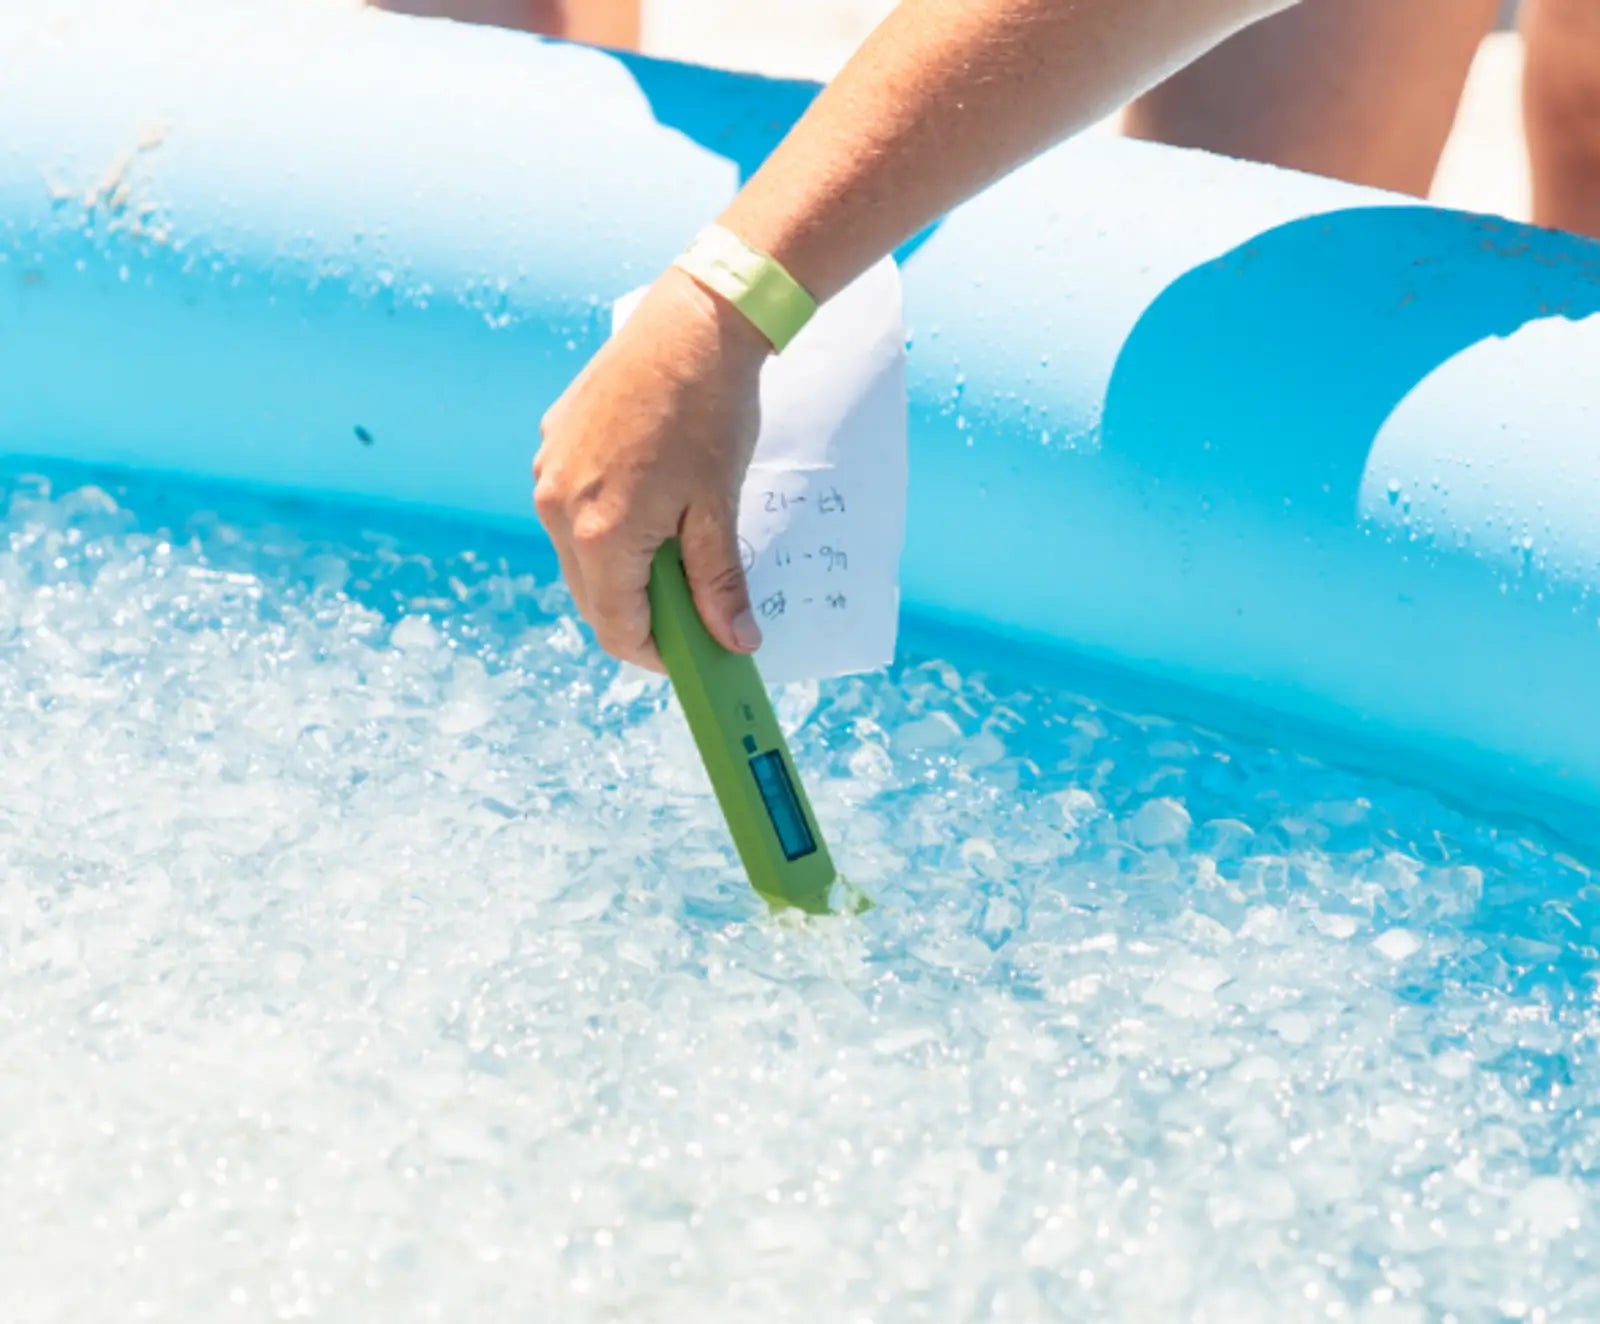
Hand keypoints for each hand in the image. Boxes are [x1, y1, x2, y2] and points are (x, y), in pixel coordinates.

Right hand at [533, 266, 770, 670]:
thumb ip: (719, 583)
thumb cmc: (711, 413)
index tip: (694, 655)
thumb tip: (734, 643)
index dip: (656, 654)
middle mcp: (558, 506)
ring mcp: (549, 472)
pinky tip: (652, 501)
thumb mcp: (719, 507)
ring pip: (579, 554)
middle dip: (641, 613)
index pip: (615, 628)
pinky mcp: (552, 443)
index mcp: (601, 532)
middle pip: (592, 596)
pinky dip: (607, 525)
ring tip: (677, 547)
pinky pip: (572, 507)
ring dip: (622, 569)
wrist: (693, 323)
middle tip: (694, 608)